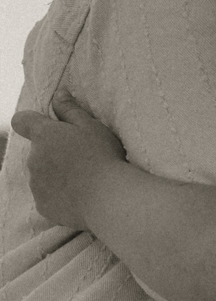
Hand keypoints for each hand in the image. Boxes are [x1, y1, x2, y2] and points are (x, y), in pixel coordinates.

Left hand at [10, 90, 125, 229]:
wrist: (109, 200)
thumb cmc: (103, 158)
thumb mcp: (92, 126)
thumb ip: (70, 110)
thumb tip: (58, 93)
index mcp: (44, 135)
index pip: (22, 121)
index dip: (31, 122)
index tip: (50, 128)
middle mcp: (33, 159)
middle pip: (37, 151)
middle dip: (54, 153)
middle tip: (82, 159)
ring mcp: (36, 185)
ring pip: (42, 175)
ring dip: (57, 175)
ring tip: (84, 181)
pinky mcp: (43, 206)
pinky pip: (48, 198)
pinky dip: (60, 197)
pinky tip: (81, 197)